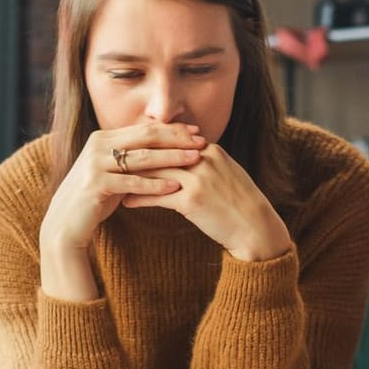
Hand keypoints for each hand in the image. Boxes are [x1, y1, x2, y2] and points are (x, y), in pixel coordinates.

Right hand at [40, 122, 204, 262]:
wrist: (66, 223)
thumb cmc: (96, 198)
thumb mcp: (114, 172)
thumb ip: (133, 158)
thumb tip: (164, 146)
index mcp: (104, 138)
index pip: (144, 129)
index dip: (172, 129)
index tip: (196, 132)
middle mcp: (98, 145)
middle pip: (145, 137)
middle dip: (176, 139)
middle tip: (201, 142)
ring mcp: (95, 163)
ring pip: (142, 158)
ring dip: (171, 157)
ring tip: (195, 160)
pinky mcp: (96, 184)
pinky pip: (132, 182)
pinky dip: (155, 184)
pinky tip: (176, 186)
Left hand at [122, 142, 289, 261]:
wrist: (255, 227)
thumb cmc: (239, 203)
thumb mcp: (225, 173)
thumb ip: (204, 162)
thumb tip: (181, 157)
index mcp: (210, 150)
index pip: (171, 141)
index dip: (147, 145)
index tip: (128, 150)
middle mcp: (203, 160)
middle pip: (159, 153)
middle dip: (134, 158)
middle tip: (112, 163)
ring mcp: (198, 179)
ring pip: (155, 172)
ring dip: (131, 178)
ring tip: (114, 183)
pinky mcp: (192, 200)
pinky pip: (156, 196)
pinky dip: (138, 198)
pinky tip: (125, 202)